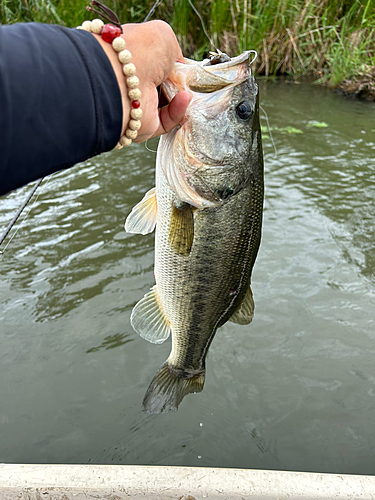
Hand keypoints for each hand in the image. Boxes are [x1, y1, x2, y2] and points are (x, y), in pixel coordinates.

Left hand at [92, 20, 190, 141]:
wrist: (122, 76)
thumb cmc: (140, 49)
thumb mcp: (163, 36)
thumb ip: (173, 51)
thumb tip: (178, 67)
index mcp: (130, 61)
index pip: (152, 65)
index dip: (169, 66)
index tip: (182, 67)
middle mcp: (131, 84)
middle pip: (160, 88)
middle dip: (177, 85)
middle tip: (188, 81)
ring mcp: (136, 105)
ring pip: (165, 107)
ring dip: (179, 98)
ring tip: (187, 90)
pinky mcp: (143, 125)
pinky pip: (166, 121)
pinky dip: (177, 111)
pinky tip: (184, 98)